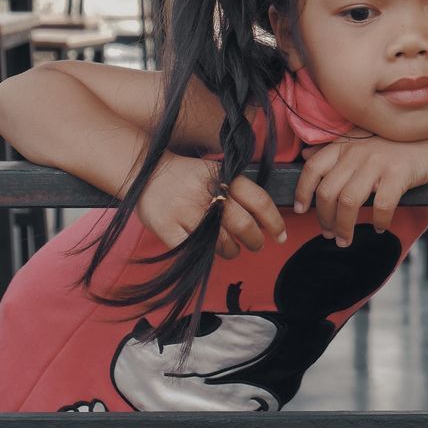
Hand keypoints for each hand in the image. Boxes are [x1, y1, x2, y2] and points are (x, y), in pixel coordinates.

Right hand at [136, 153, 286, 256]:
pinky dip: (206, 256)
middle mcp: (208, 194)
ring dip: (232, 251)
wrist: (145, 171)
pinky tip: (207, 250)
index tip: (281, 236)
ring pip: (222, 244)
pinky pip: (197, 252)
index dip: (274, 222)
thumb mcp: (216, 172)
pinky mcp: (168, 228)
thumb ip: (238, 191)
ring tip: (230, 247)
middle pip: (244, 226)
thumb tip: (264, 219)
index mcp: (224, 178)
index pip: (259, 201)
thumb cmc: (187, 176)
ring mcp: (187, 212)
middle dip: (255, 241)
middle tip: (255, 245)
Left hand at [293, 133, 427, 245]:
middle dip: (324, 219)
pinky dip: (377, 221)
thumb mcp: (362, 138)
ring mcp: (378, 162)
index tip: (301, 209)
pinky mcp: (399, 174)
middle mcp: (357, 152)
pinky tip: (379, 227)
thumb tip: (305, 155)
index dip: (302, 191)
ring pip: (348, 202)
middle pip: (327, 192)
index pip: (313, 168)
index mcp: (345, 144)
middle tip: (329, 233)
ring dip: (344, 227)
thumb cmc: (397, 141)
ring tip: (346, 240)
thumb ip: (334, 148)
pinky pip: (381, 205)